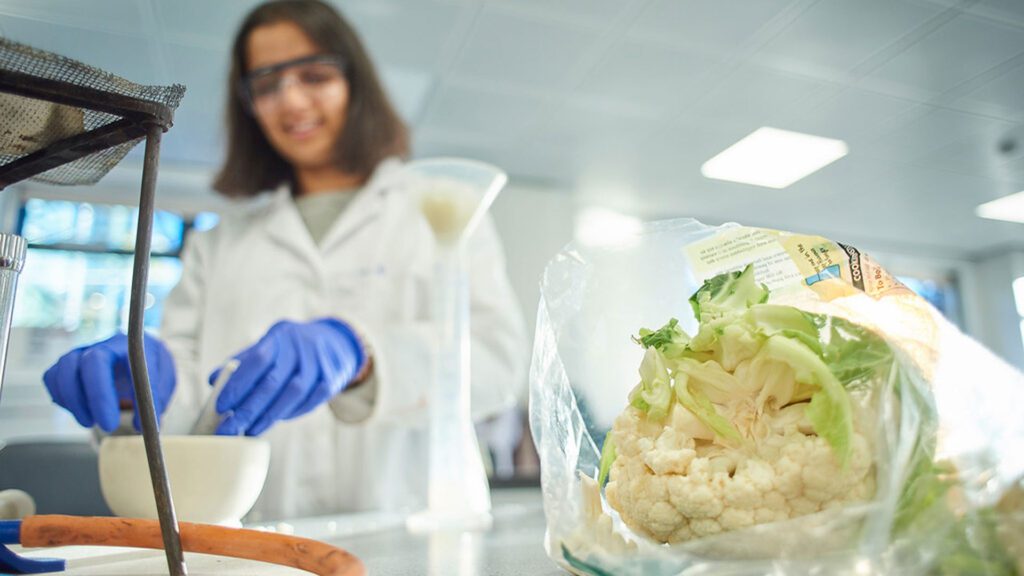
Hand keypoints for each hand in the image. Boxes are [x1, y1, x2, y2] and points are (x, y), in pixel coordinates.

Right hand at [42, 332, 176, 432]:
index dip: (111, 394)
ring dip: (73, 401)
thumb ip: (156, 399)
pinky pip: (53, 378)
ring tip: (90, 422)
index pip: (118, 362)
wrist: (142, 359)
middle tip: (107, 425)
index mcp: (130, 345)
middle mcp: (103, 345)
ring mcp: (82, 353)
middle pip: (86, 362)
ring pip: (63, 370)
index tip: (117, 422)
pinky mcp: (68, 365)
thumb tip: (142, 426)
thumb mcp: (164, 382)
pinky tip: (80, 411)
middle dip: (94, 398)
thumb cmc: (152, 369)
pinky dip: (62, 397)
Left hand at [212, 318, 365, 435]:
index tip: (222, 405)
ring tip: (248, 430)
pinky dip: (290, 414)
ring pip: (292, 396)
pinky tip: (274, 421)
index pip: (258, 360)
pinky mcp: (331, 381)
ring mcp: (319, 365)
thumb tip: (214, 380)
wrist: (335, 342)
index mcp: (280, 336)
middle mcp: (301, 349)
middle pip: (272, 383)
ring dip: (268, 417)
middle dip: (248, 410)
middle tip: (228, 429)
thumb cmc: (292, 347)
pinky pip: (308, 403)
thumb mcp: (269, 343)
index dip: (239, 383)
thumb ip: (243, 361)